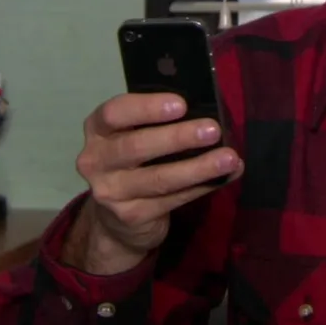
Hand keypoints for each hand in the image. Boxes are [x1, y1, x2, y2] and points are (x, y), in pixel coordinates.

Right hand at [73, 93, 242, 262]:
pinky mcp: (131, 216)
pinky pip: (173, 199)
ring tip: (229, 158)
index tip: (181, 104)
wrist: (114, 220)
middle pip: (136, 147)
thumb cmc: (132, 162)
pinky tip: (223, 177)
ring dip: (198, 167)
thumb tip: (208, 111)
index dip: (147, 107)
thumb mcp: (133, 136)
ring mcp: (111, 193)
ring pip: (159, 178)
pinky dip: (202, 187)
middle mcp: (96, 161)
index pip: (114, 113)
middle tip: (213, 130)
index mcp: (98, 130)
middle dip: (178, 137)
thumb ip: (158, 123)